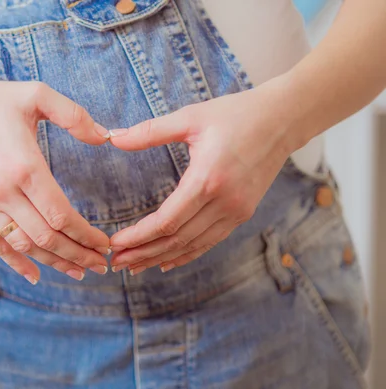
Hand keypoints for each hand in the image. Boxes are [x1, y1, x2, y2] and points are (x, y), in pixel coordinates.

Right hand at [0, 78, 110, 283]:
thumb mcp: (35, 94)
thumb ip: (74, 115)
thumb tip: (107, 137)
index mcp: (24, 167)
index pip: (61, 215)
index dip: (86, 235)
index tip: (105, 244)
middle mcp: (3, 192)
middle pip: (46, 237)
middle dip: (78, 255)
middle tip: (101, 265)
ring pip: (24, 246)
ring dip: (53, 263)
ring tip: (79, 272)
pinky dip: (15, 262)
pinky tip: (34, 275)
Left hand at [108, 83, 300, 273]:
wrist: (283, 119)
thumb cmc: (235, 114)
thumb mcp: (190, 117)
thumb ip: (150, 131)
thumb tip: (113, 137)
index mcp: (207, 179)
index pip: (166, 222)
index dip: (138, 237)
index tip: (116, 244)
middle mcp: (224, 202)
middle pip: (176, 240)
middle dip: (143, 253)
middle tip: (117, 263)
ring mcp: (237, 211)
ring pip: (192, 246)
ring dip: (161, 258)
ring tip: (135, 266)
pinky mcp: (243, 213)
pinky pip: (210, 241)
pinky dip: (187, 254)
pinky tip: (167, 262)